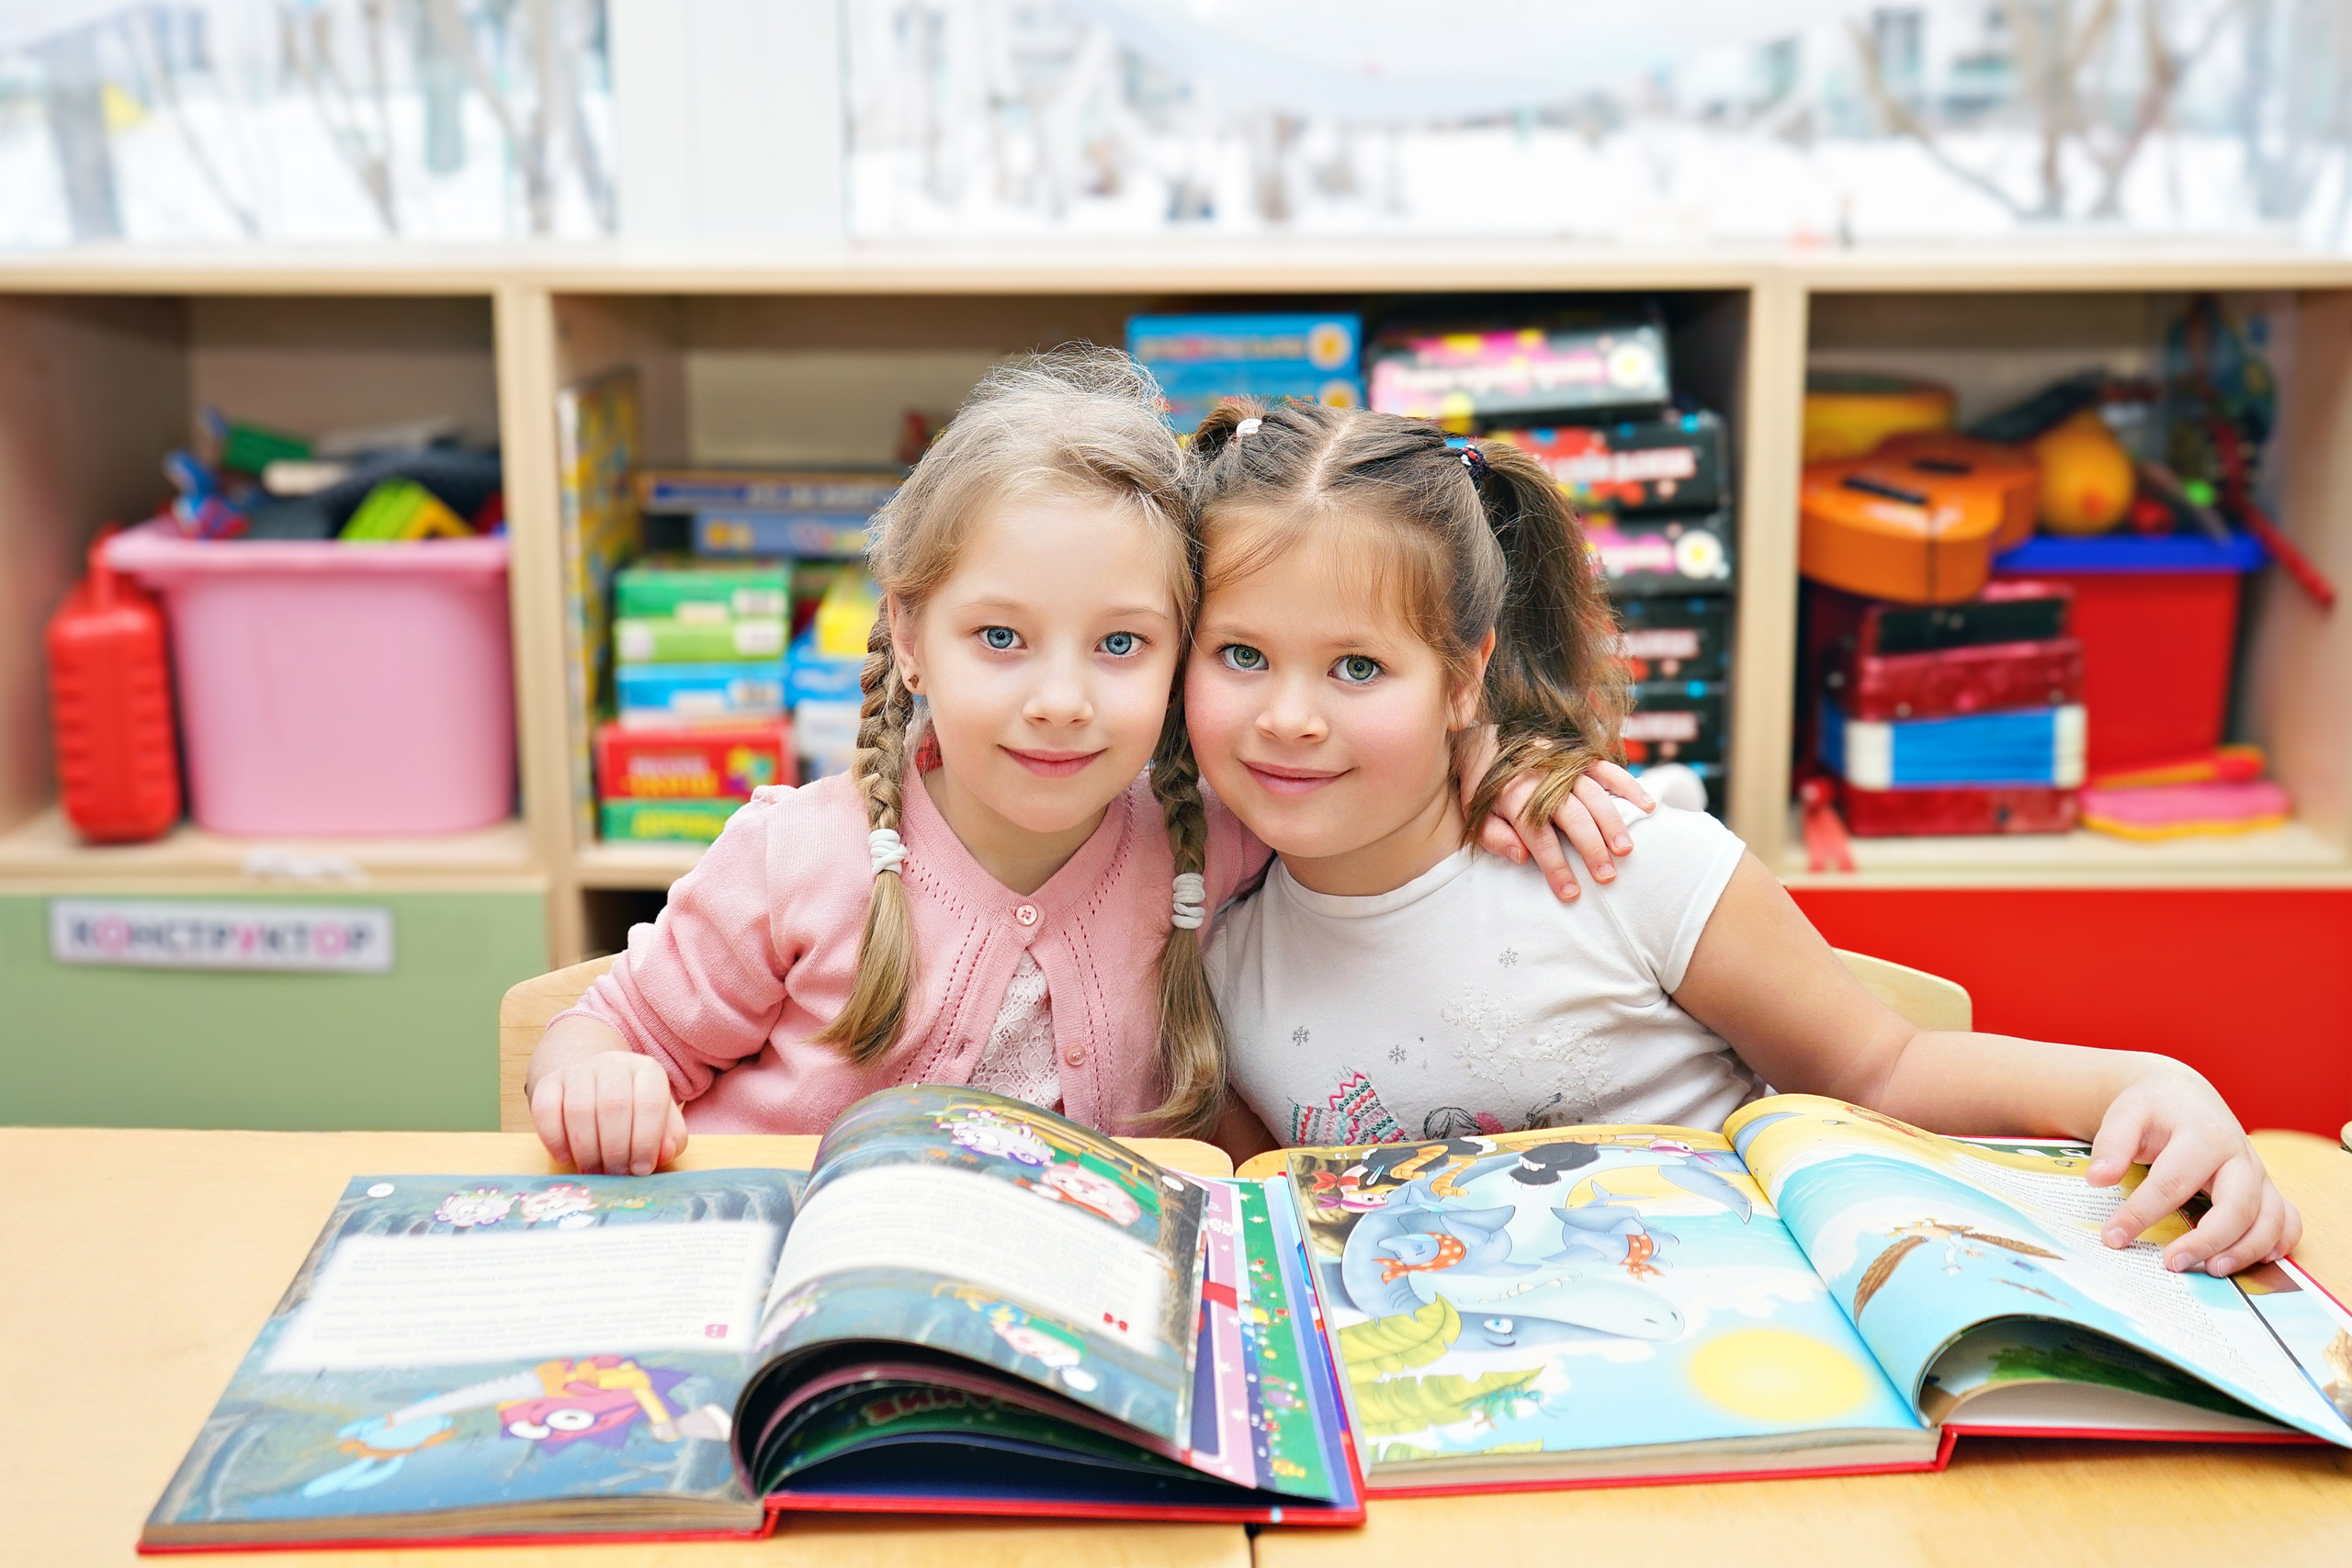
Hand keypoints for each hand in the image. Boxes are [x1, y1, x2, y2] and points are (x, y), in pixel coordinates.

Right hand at [529, 1052, 688, 1176]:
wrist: (595, 1083)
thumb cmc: (634, 1111)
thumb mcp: (661, 1121)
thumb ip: (670, 1138)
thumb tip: (665, 1152)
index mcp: (648, 1071)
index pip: (650, 1104)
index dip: (646, 1142)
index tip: (641, 1170)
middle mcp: (614, 1063)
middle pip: (613, 1107)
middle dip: (615, 1150)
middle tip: (615, 1175)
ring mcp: (578, 1070)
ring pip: (579, 1110)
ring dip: (586, 1150)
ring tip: (593, 1171)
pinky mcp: (549, 1081)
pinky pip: (545, 1109)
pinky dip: (554, 1139)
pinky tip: (566, 1157)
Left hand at [1473, 760, 1653, 900]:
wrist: (1484, 741)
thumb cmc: (1483, 788)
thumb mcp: (1475, 815)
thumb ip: (1495, 837)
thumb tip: (1521, 856)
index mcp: (1512, 796)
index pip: (1539, 837)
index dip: (1556, 866)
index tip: (1571, 893)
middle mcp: (1541, 778)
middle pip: (1572, 816)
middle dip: (1591, 848)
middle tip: (1607, 876)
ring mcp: (1563, 765)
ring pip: (1594, 794)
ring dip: (1612, 822)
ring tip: (1625, 850)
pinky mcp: (1578, 757)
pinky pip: (1607, 769)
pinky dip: (1629, 786)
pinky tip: (1647, 807)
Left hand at [2087, 1065, 2299, 1275]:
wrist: (2185, 1096)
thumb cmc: (2155, 1108)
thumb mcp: (2127, 1113)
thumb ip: (2112, 1144)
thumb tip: (2098, 1179)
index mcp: (2203, 1134)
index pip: (2172, 1182)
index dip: (2142, 1213)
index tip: (2114, 1237)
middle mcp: (2239, 1155)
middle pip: (2237, 1205)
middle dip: (2207, 1240)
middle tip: (2171, 1264)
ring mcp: (2258, 1173)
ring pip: (2269, 1217)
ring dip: (2246, 1249)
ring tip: (2211, 1270)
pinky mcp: (2267, 1188)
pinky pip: (2287, 1219)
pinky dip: (2280, 1241)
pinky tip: (2257, 1260)